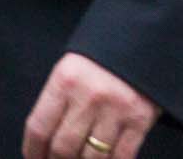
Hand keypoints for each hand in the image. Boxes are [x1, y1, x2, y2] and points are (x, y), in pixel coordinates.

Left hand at [22, 52, 161, 158]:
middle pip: (63, 148)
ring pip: (92, 157)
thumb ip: (60, 100)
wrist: (149, 35)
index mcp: (66, 79)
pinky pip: (121, 156)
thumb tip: (46, 143)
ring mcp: (117, 108)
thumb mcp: (75, 67)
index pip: (38, 128)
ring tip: (83, 158)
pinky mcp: (141, 118)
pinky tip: (106, 158)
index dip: (33, 151)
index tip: (35, 158)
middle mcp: (90, 95)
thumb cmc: (107, 55)